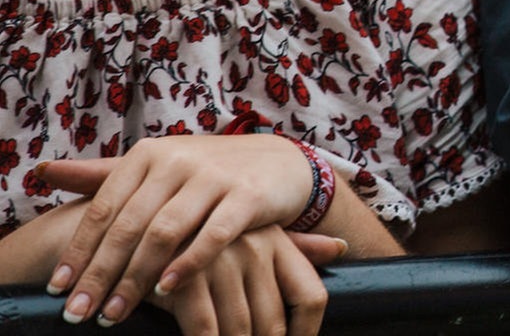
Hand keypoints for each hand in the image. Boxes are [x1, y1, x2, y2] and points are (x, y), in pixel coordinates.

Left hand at [39, 134, 315, 325]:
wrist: (282, 163)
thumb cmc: (208, 172)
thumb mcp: (157, 167)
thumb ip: (102, 174)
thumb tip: (40, 172)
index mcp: (149, 154)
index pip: (104, 207)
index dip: (79, 250)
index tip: (58, 288)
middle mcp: (178, 161)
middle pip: (129, 225)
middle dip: (100, 274)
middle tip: (79, 312)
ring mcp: (214, 177)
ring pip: (164, 233)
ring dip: (135, 278)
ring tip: (114, 313)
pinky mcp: (248, 195)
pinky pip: (213, 235)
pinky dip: (187, 264)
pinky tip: (166, 290)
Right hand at [148, 225, 338, 335]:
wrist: (138, 216)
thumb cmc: (201, 231)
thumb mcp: (253, 233)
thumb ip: (296, 247)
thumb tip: (340, 247)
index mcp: (277, 241)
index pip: (311, 297)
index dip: (306, 334)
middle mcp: (255, 249)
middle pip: (272, 324)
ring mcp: (220, 262)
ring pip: (238, 331)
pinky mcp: (185, 277)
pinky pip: (204, 329)